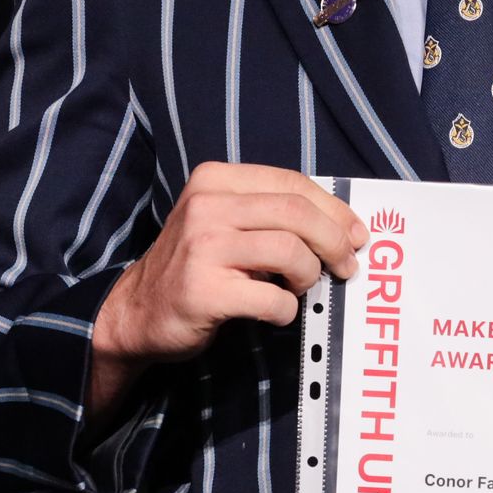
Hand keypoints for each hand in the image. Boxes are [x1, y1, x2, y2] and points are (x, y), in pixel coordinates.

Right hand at [94, 163, 366, 374]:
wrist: (137, 312)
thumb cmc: (196, 266)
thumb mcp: (225, 222)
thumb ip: (270, 214)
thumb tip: (342, 225)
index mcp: (216, 180)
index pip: (291, 183)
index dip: (333, 209)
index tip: (356, 233)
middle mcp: (207, 205)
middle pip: (296, 213)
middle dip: (334, 241)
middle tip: (346, 266)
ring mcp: (203, 247)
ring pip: (290, 251)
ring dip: (309, 275)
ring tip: (300, 287)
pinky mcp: (203, 290)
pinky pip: (272, 298)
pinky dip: (285, 310)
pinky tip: (275, 312)